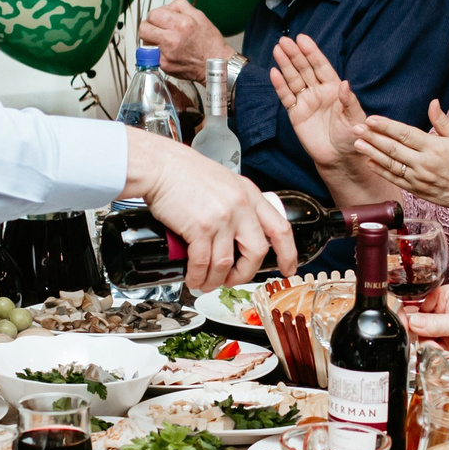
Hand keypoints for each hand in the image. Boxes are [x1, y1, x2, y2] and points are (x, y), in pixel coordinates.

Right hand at [125, 129, 298, 289]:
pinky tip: (193, 278)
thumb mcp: (225, 183)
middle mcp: (241, 206)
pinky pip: (203, 263)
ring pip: (227, 264)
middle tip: (233, 280)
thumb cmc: (185, 173)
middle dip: (245, 273)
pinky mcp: (200, 228)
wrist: (160, 166)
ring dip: (216, 280)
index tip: (287, 268)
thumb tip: (238, 235)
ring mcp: (222, 218)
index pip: (280, 228)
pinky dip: (198, 276)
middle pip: (257, 252)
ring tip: (206, 283)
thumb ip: (237, 204)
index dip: (288, 253)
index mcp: (250, 194)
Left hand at [139, 0, 224, 76]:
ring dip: (151, 39)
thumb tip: (165, 7)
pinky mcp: (164, 65)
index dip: (156, 15)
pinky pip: (151, 55)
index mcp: (181, 24)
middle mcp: (172, 39)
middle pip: (143, 28)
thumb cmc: (209, 43)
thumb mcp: (199, 16)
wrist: (215, 65)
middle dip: (149, 26)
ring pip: (144, 42)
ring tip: (163, 40)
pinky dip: (155, 51)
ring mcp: (166, 54)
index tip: (161, 18)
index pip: (153, 14)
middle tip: (157, 28)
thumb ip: (179, 6)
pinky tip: (166, 50)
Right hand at [268, 35, 373, 180]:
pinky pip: (286, 97)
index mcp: (334, 89)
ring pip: (294, 79)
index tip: (303, 39)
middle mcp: (319, 92)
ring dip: (285, 65)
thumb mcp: (355, 119)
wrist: (339, 159)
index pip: (321, 66)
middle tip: (285, 41)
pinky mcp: (296, 114)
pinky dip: (280, 86)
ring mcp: (306, 102)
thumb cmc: (351, 137)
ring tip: (278, 50)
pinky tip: (274, 73)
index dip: (312, 52)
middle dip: (295, 55)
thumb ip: (349, 101)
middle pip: (305, 69)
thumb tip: (344, 83)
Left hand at [354, 100, 448, 214]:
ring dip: (372, 154)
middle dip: (372, 138)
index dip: (386, 126)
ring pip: (390, 165)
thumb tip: (432, 103)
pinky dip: (382, 172)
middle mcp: (424, 165)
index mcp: (435, 148)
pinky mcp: (419, 191)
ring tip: (357, 144)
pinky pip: (396, 180)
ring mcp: (420, 180)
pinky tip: (370, 163)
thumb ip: (443, 122)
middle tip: (355, 128)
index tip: (371, 119)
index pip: (405, 134)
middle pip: (393, 149)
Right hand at [403, 282, 448, 361]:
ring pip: (422, 338)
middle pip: (416, 321)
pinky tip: (441, 355)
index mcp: (447, 296)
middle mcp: (444, 311)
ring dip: (427, 346)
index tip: (404, 327)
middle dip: (419, 334)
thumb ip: (435, 323)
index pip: (417, 301)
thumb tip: (410, 321)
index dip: (408, 314)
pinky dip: (432, 354)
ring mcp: (446, 329)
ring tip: (440, 350)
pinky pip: (431, 349)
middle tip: (428, 341)